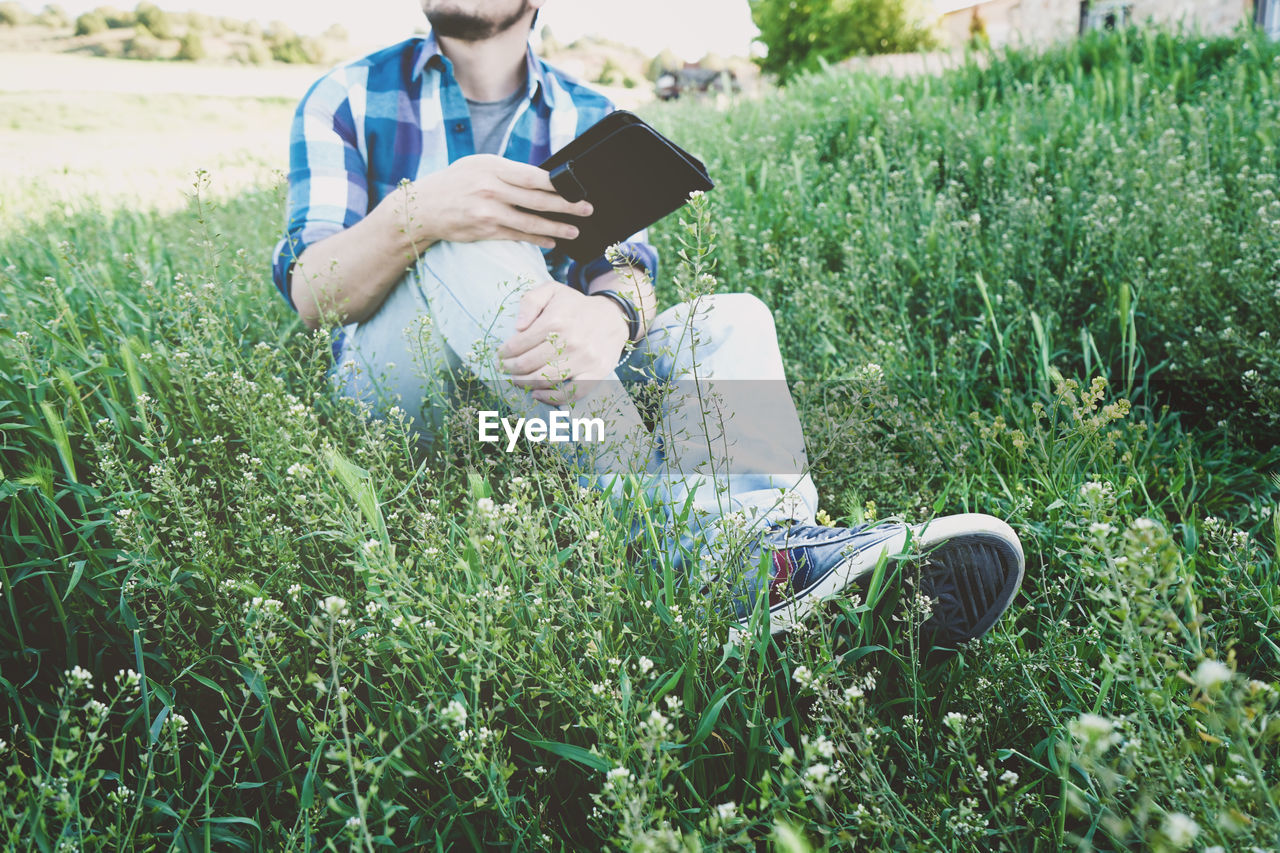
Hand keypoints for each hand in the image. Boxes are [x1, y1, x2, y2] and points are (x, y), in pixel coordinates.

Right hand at [405, 154, 592, 249]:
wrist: (423, 207)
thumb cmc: (455, 182)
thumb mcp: (478, 165)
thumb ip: (507, 171)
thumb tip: (541, 179)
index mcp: (493, 167)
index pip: (533, 176)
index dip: (558, 183)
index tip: (576, 187)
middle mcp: (492, 189)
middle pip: (537, 200)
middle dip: (566, 206)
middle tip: (587, 209)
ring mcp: (489, 212)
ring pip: (530, 223)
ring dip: (556, 228)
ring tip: (574, 231)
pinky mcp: (486, 231)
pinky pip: (518, 237)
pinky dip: (537, 240)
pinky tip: (552, 242)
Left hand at [497, 282, 628, 403]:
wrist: (612, 317)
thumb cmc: (575, 305)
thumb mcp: (552, 290)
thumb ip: (530, 302)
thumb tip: (518, 327)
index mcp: (555, 321)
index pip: (519, 343)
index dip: (505, 352)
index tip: (501, 355)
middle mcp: (570, 342)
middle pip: (528, 364)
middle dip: (510, 369)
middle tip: (505, 368)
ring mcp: (584, 360)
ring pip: (544, 380)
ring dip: (524, 383)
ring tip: (516, 380)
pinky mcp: (595, 373)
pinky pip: (570, 393)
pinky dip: (550, 398)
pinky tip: (537, 393)